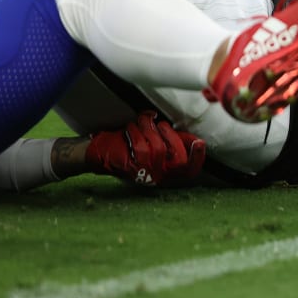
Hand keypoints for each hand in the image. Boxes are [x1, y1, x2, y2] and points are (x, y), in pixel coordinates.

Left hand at [86, 112, 205, 186]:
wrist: (98, 154)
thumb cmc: (127, 147)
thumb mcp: (154, 146)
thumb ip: (172, 143)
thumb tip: (190, 136)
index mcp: (167, 172)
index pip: (189, 171)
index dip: (198, 158)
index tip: (200, 142)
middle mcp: (158, 176)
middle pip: (179, 160)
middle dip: (172, 137)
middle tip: (162, 125)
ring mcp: (147, 173)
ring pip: (159, 148)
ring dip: (150, 128)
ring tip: (143, 122)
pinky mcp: (133, 167)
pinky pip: (142, 145)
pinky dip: (137, 130)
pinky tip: (131, 127)